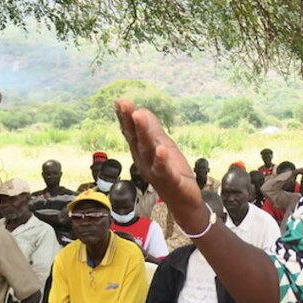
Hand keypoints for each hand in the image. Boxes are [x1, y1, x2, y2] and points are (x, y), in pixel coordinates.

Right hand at [115, 101, 206, 232]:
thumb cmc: (170, 171)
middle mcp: (144, 161)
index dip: (124, 117)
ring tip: (139, 116)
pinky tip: (161, 149)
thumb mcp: (162, 146)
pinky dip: (162, 160)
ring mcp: (156, 171)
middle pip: (136, 139)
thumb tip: (140, 110)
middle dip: (130, 121)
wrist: (183, 201)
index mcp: (142, 151)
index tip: (119, 101)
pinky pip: (165, 170)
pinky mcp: (170, 181)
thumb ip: (152, 130)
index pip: (131, 132)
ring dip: (144, 133)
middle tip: (124, 103)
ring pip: (148, 151)